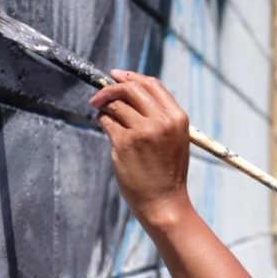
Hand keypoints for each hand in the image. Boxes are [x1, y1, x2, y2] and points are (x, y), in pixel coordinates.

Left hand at [89, 70, 192, 228]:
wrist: (164, 202)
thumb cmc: (167, 172)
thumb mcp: (174, 139)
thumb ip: (159, 115)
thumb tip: (129, 89)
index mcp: (177, 118)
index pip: (152, 84)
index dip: (131, 76)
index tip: (115, 76)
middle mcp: (162, 121)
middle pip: (131, 88)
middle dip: (111, 88)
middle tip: (99, 96)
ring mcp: (142, 132)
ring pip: (115, 104)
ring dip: (105, 108)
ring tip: (107, 119)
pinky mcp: (124, 143)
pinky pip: (106, 121)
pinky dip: (102, 121)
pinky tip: (107, 130)